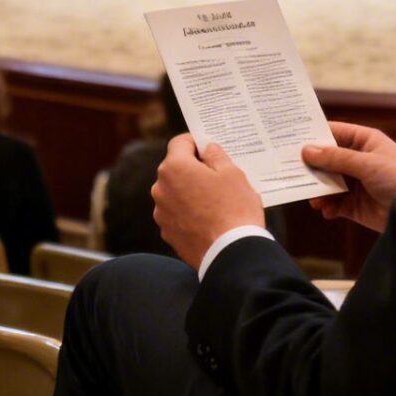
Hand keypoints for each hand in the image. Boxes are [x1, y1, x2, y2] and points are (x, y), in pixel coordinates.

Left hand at [152, 135, 265, 269]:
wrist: (231, 253)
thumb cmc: (234, 209)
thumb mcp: (232, 174)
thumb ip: (215, 155)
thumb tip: (207, 149)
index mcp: (174, 168)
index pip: (180, 143)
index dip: (196, 142)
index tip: (209, 149)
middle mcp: (161, 188)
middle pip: (176, 169)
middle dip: (194, 169)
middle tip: (218, 177)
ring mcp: (161, 212)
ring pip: (175, 192)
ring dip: (190, 192)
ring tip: (216, 202)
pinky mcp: (167, 232)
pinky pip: (177, 214)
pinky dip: (189, 212)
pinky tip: (209, 219)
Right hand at [302, 121, 395, 232]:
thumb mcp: (367, 163)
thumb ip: (336, 158)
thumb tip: (307, 150)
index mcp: (363, 141)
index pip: (332, 133)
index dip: (312, 135)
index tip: (290, 139)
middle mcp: (357, 160)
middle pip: (325, 160)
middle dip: (311, 167)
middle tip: (292, 171)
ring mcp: (355, 183)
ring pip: (327, 183)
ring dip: (317, 190)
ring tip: (313, 199)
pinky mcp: (355, 205)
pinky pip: (333, 204)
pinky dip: (327, 207)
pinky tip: (327, 211)